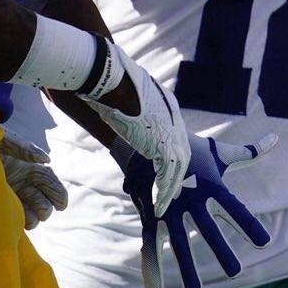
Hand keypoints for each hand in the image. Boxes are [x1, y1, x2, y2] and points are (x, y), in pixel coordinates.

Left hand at [0, 132, 67, 229]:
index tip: (62, 205)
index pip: (48, 180)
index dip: (57, 193)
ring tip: (31, 222)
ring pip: (26, 207)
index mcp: (26, 166)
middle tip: (44, 213)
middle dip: (45, 207)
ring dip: (32, 216)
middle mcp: (19, 181)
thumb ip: (26, 149)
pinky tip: (20, 223)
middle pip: (39, 197)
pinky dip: (17, 219)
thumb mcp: (7, 140)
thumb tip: (46, 160)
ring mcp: (8, 191)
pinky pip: (10, 212)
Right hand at [87, 42, 192, 213]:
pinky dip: (165, 190)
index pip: (176, 137)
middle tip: (171, 192)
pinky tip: (160, 204)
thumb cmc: (113, 87)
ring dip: (172, 187)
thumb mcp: (123, 98)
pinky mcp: (161, 144)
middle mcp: (175, 119)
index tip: (169, 170)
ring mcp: (171, 131)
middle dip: (177, 175)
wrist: (114, 82)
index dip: (173, 155)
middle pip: (183, 153)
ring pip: (179, 167)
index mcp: (169, 107)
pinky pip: (168, 174)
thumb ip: (123, 108)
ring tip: (164, 205)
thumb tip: (104, 106)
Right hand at [118, 134, 275, 287]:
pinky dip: (152, 268)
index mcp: (212, 186)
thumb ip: (249, 153)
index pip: (235, 209)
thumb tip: (275, 139)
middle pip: (208, 229)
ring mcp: (170, 208)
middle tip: (235, 272)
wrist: (152, 141)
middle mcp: (192, 198)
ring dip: (187, 267)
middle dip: (221, 250)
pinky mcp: (151, 216)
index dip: (248, 225)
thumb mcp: (221, 153)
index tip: (264, 243)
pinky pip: (151, 245)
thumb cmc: (193, 150)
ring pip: (179, 242)